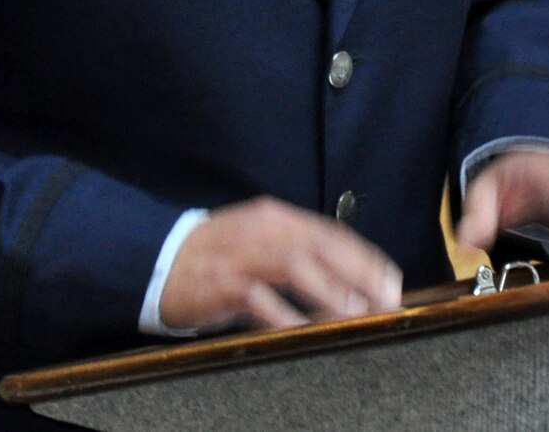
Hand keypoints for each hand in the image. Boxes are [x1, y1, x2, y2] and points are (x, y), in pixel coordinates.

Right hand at [159, 197, 403, 331]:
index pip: (331, 233)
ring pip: (293, 265)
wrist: (159, 259)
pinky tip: (301, 329)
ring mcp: (241, 255)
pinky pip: (256, 297)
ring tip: (353, 310)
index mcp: (277, 219)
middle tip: (385, 297)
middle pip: (320, 246)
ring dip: (327, 289)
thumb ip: (297, 249)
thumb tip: (346, 274)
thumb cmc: (218, 255)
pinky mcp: (220, 283)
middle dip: (358, 272)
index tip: (390, 278)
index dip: (364, 256)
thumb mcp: (260, 240)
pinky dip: (281, 313)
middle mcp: (263, 231)